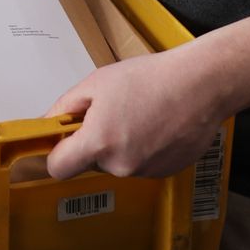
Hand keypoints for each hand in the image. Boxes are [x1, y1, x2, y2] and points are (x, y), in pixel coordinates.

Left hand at [44, 41, 225, 180]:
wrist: (201, 84)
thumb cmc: (151, 78)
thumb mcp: (98, 82)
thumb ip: (66, 106)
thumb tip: (48, 124)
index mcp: (99, 142)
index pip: (59, 168)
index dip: (58, 153)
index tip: (65, 140)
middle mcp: (120, 165)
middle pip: (92, 163)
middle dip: (96, 142)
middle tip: (114, 112)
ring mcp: (146, 172)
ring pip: (119, 163)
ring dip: (123, 145)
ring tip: (142, 114)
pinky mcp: (166, 172)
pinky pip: (144, 164)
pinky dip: (146, 149)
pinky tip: (159, 125)